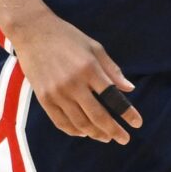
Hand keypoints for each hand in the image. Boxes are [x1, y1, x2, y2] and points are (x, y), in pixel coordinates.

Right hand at [5, 10, 139, 144]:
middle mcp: (73, 83)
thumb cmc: (67, 37)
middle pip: (98, 115)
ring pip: (80, 123)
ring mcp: (57, 93)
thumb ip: (112, 70)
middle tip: (124, 139)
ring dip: (96, 133)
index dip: (127, 113)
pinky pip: (61, 122)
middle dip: (114, 130)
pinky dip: (74, 131)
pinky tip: (84, 132)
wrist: (33, 31)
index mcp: (89, 68)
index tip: (138, 123)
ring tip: (106, 137)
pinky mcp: (44, 98)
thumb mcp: (94, 47)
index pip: (113, 96)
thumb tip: (129, 89)